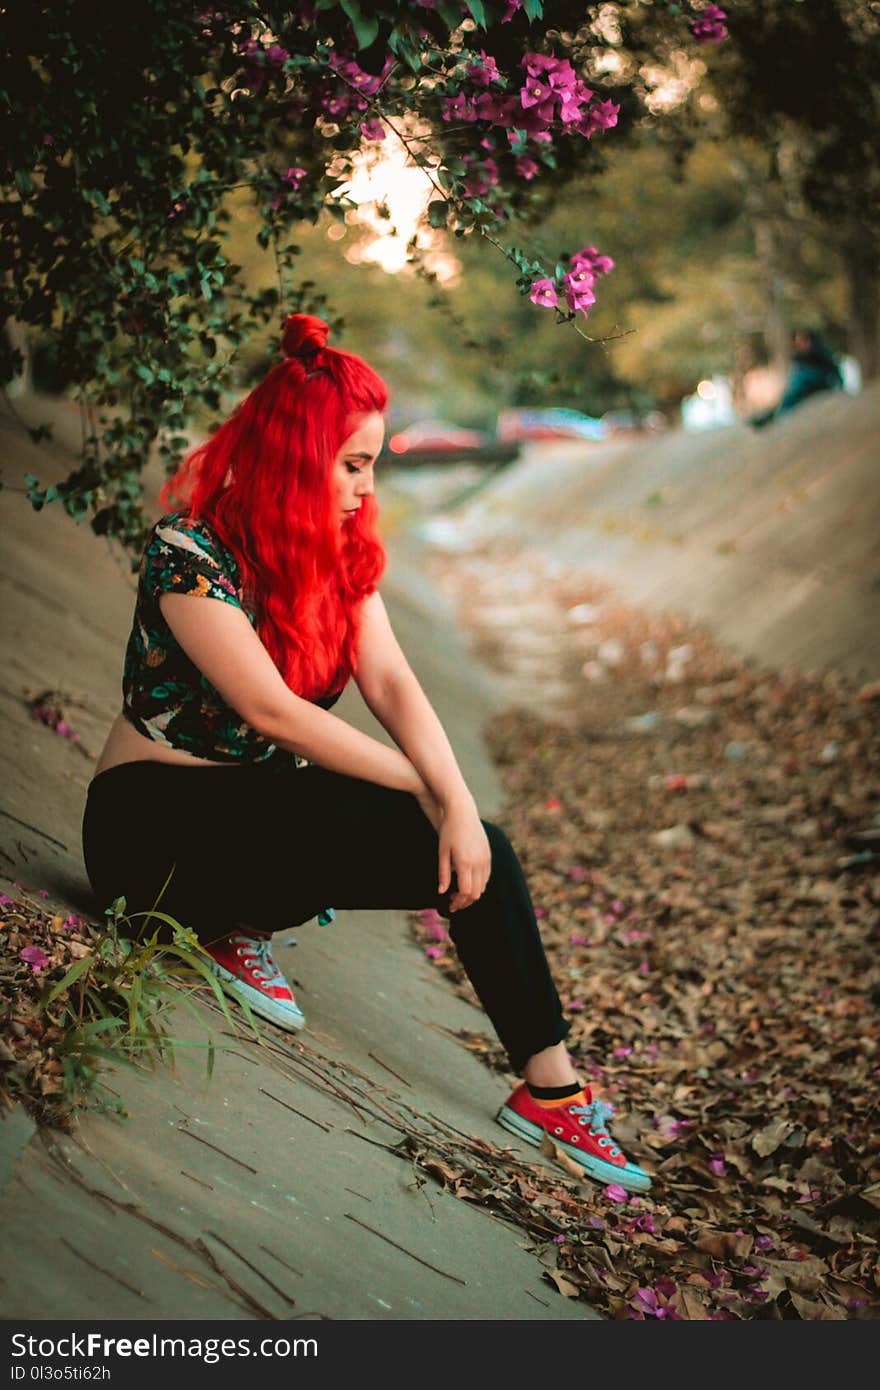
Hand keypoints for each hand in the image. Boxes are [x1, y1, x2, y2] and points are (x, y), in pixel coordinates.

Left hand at [436, 797, 491, 912]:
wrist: (462, 812)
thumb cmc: (448, 831)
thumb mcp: (442, 852)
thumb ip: (443, 874)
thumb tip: (441, 892)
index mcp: (465, 863)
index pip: (466, 892)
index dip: (458, 902)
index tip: (449, 905)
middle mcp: (478, 862)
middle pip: (476, 892)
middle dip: (465, 901)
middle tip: (453, 903)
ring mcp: (486, 858)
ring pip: (483, 886)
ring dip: (472, 893)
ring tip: (459, 894)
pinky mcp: (488, 854)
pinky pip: (486, 876)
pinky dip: (479, 884)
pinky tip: (468, 882)